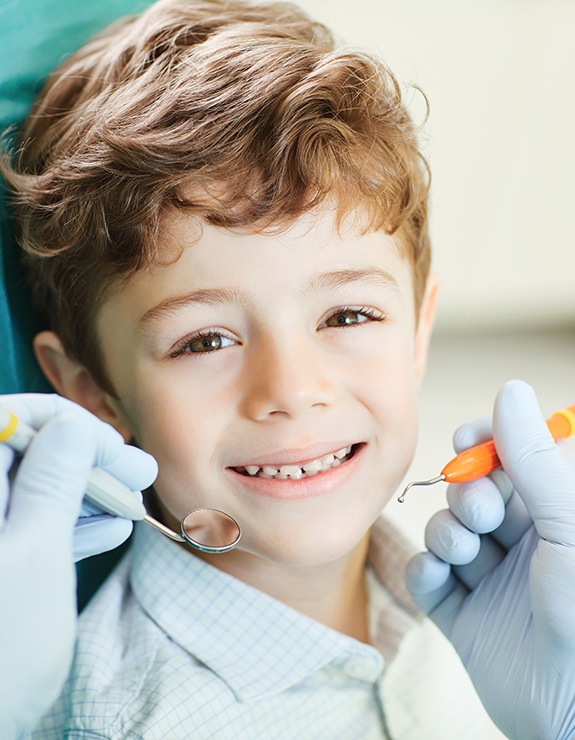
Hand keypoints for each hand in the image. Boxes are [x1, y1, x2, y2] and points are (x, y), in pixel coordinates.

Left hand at [0, 393, 156, 737]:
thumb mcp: (37, 553)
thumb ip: (55, 479)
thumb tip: (74, 428)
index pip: (10, 418)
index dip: (66, 423)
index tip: (114, 446)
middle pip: (22, 453)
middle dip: (83, 458)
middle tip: (138, 472)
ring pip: (27, 491)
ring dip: (80, 492)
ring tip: (132, 500)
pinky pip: (22, 528)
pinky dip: (64, 524)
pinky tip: (108, 530)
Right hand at [406, 380, 574, 739]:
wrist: (572, 712)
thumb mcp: (566, 525)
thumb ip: (534, 459)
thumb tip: (511, 390)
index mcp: (553, 518)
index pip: (509, 462)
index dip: (485, 445)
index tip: (469, 439)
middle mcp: (522, 545)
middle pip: (472, 494)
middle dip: (468, 495)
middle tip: (483, 511)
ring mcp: (489, 581)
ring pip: (447, 533)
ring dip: (447, 535)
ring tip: (465, 553)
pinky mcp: (462, 618)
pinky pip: (428, 580)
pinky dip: (428, 573)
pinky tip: (443, 579)